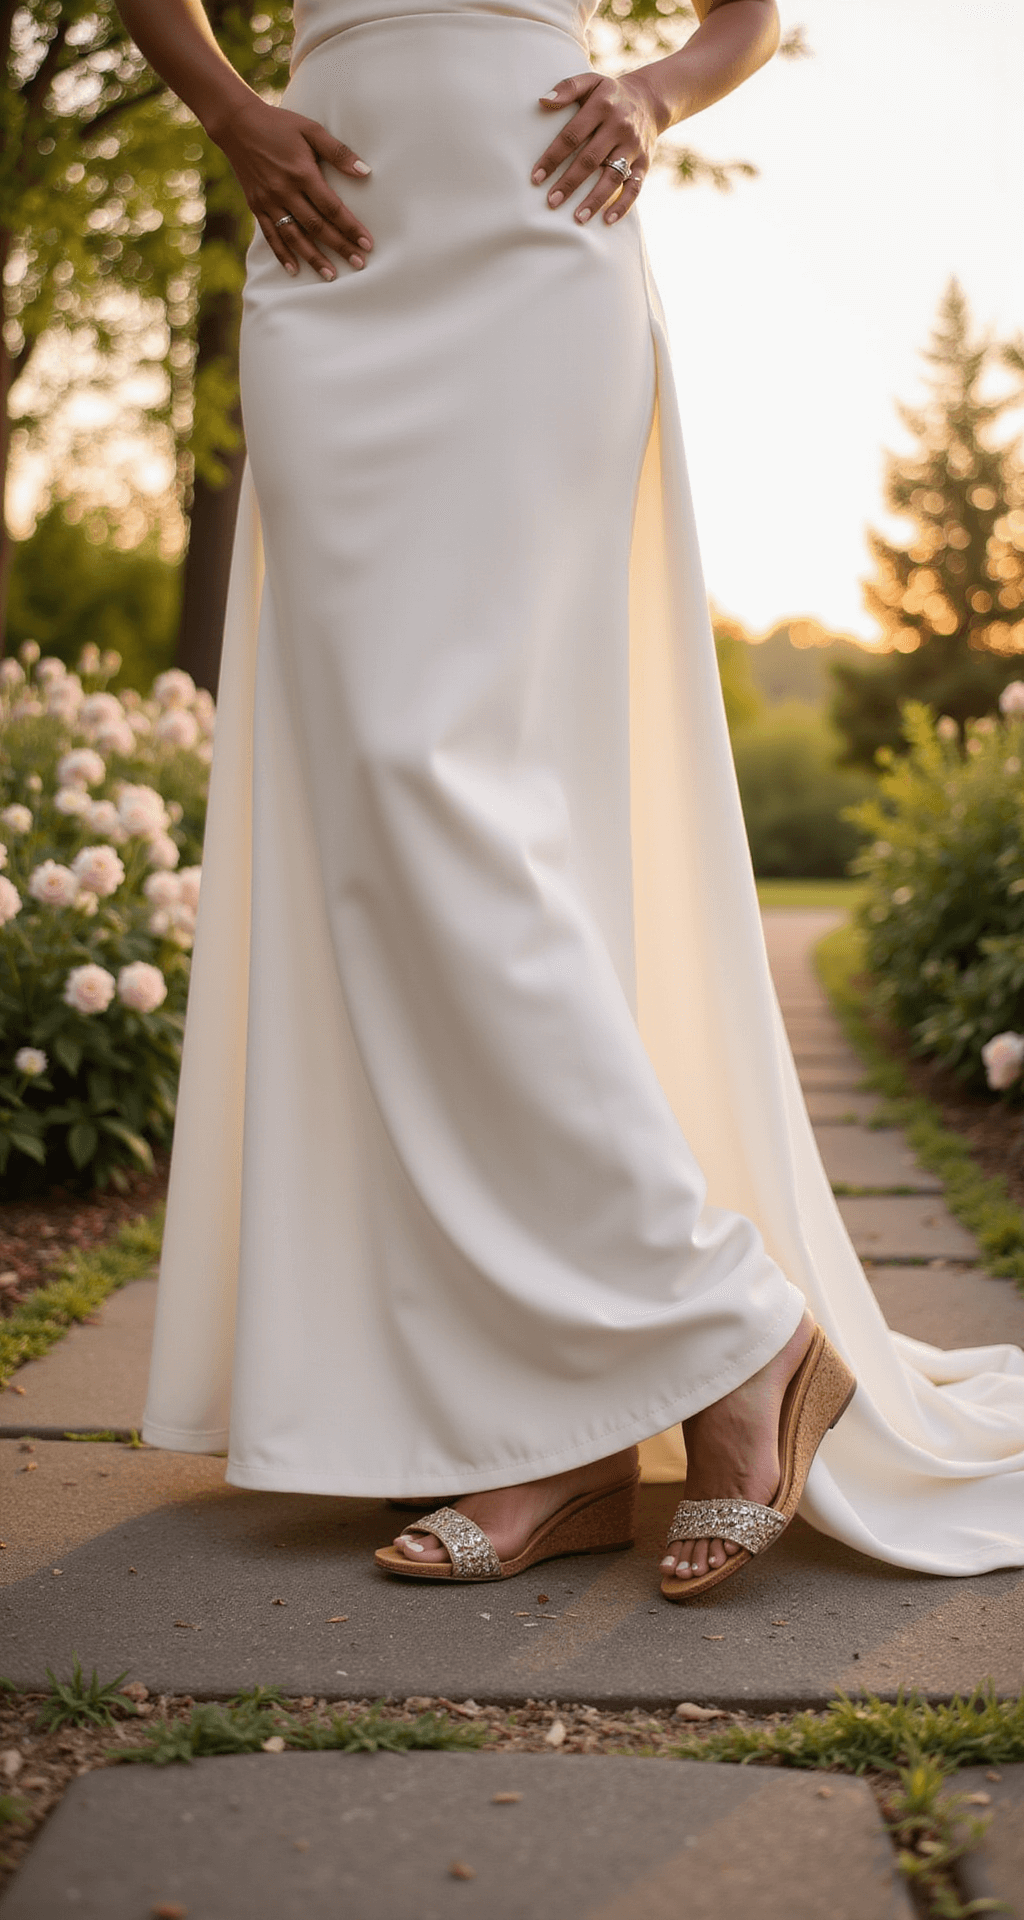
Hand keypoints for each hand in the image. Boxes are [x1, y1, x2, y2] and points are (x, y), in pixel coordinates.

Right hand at [216, 94, 373, 276]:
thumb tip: (365, 172)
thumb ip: (338, 152)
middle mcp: (285, 191)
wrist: (238, 124)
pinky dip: (282, 254)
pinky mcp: (256, 206)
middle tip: (359, 264)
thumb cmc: (280, 125)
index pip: (332, 208)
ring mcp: (269, 201)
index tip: (366, 244)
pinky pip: (271, 235)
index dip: (350, 227)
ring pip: (295, 236)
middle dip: (339, 247)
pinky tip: (294, 270)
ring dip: (313, 258)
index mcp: (302, 173)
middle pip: (317, 227)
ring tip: (331, 275)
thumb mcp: (311, 130)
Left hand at [532, 70, 664, 225]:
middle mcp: (619, 127)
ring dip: (595, 199)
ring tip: (577, 218)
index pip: (572, 136)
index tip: (536, 178)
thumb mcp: (590, 82)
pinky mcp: (645, 162)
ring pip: (612, 176)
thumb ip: (567, 88)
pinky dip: (623, 205)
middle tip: (551, 202)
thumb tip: (542, 101)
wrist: (649, 99)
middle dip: (570, 183)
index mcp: (601, 106)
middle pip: (590, 159)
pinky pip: (635, 187)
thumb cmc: (609, 95)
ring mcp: (633, 146)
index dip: (553, 158)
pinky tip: (607, 220)